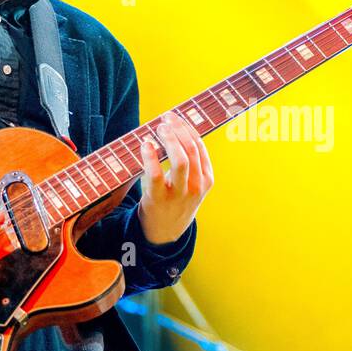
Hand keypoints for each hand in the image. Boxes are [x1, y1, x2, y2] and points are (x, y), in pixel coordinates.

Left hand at [137, 111, 212, 245]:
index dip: (187, 128)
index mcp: (206, 179)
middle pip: (191, 150)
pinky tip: (145, 145)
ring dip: (169, 140)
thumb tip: (174, 128)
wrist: (165, 232)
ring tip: (159, 129)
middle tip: (165, 119)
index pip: (199, 147)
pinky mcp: (160, 199)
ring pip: (180, 160)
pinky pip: (156, 174)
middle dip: (178, 130)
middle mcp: (197, 186)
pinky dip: (150, 157)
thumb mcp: (191, 184)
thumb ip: (189, 163)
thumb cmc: (175, 201)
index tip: (174, 117)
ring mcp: (180, 194)